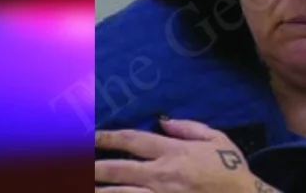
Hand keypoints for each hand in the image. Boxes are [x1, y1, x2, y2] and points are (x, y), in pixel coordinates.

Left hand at [95, 118, 276, 191]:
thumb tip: (164, 121)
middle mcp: (162, 175)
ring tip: (82, 187)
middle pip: (118, 170)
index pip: (134, 141)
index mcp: (174, 153)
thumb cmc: (232, 170)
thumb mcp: (217, 140)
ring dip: (99, 191)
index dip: (109, 137)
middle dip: (93, 167)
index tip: (90, 135)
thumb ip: (190, 128)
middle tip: (73, 163)